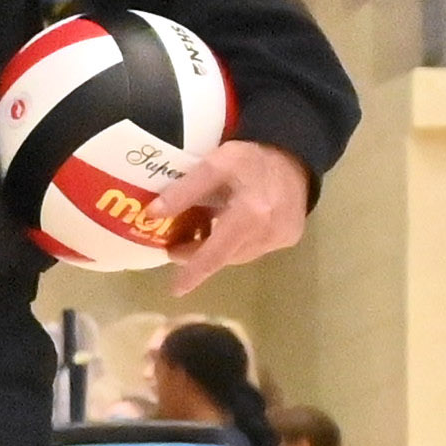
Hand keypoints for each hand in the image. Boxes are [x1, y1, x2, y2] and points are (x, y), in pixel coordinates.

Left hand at [148, 136, 310, 290]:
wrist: (294, 155)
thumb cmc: (249, 158)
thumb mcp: (213, 165)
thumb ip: (183, 191)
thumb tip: (151, 215)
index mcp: (250, 214)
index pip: (216, 253)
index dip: (194, 272)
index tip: (175, 290)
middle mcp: (269, 232)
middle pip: (224, 256)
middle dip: (197, 255)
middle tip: (174, 244)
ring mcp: (282, 237)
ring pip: (238, 255)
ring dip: (216, 250)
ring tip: (198, 233)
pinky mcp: (290, 237)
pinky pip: (254, 249)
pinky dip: (235, 243)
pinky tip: (225, 227)